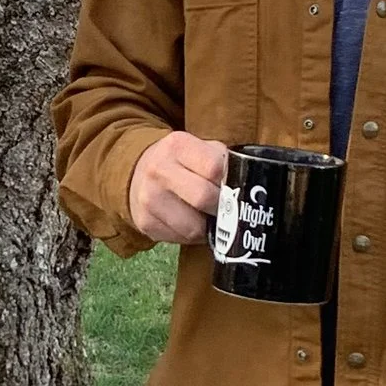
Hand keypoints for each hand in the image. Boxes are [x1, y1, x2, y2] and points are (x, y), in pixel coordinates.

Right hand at [129, 129, 228, 245]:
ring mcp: (148, 198)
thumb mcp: (200, 149)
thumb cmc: (181, 162)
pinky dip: (191, 236)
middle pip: (204, 198)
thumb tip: (248, 188)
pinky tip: (191, 223)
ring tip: (207, 217)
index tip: (232, 188)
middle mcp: (158, 170)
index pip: (215, 168)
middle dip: (221, 208)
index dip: (229, 182)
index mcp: (177, 145)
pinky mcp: (144, 222)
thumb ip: (222, 161)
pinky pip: (180, 239)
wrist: (137, 172)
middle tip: (225, 208)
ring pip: (193, 227)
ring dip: (207, 227)